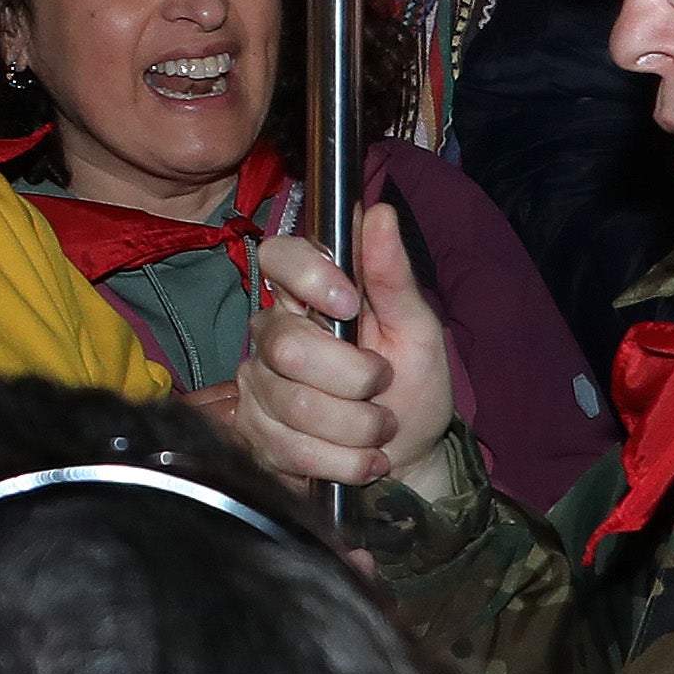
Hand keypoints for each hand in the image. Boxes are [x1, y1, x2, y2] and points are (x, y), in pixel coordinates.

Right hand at [228, 203, 456, 500]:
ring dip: (356, 428)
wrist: (408, 459)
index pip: (276, 256)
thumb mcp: (418, 329)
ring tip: (380, 431)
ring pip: (292, 405)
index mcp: (310, 294)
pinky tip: (362, 459)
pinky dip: (341, 461)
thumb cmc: (414, 386)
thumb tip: (380, 212)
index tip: (351, 305)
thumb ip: (393, 275)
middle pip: (286, 346)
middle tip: (383, 390)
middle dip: (353, 380)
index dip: (309, 277)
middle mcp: (273, 332)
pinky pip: (289, 449)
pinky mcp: (255, 434)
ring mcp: (258, 384)